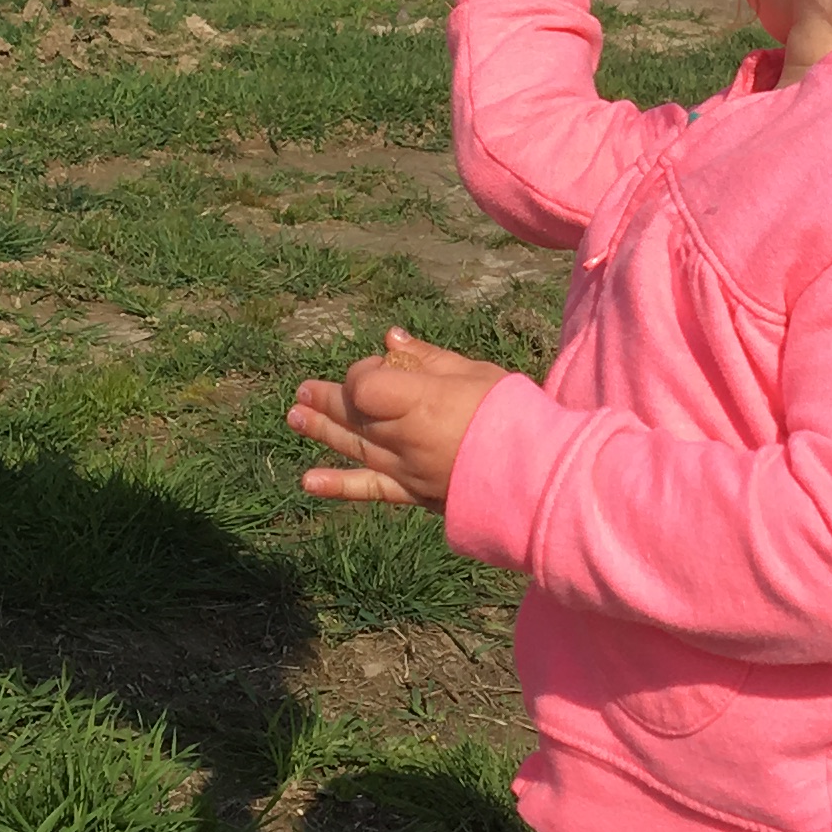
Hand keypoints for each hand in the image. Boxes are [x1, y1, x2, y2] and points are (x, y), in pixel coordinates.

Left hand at [287, 328, 507, 507]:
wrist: (537, 473)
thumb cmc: (511, 413)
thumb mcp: (473, 372)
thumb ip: (428, 357)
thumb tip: (390, 338)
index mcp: (421, 400)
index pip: (366, 384)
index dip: (364, 372)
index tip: (381, 364)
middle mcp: (404, 436)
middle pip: (353, 413)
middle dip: (327, 399)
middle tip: (303, 391)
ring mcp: (406, 468)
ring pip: (353, 446)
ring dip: (322, 431)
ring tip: (294, 417)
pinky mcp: (413, 493)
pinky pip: (369, 489)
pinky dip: (338, 484)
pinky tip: (308, 481)